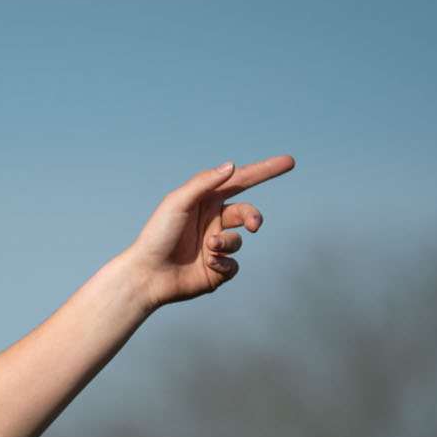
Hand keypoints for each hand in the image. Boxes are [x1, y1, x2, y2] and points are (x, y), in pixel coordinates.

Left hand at [125, 155, 295, 309]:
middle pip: (247, 213)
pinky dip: (224, 264)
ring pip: (239, 241)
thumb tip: (232, 166)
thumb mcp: (178, 202)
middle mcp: (213, 221)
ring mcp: (216, 246)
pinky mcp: (216, 271)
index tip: (289, 162)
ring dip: (226, 243)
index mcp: (206, 201)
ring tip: (208, 247)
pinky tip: (209, 264)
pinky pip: (234, 265)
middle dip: (253, 217)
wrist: (147, 274)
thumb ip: (205, 183)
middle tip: (253, 225)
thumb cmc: (157, 234)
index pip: (241, 181)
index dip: (265, 171)